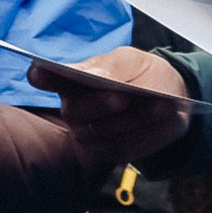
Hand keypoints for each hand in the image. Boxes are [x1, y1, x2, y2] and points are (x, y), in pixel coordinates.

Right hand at [32, 47, 188, 164]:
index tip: (39, 72)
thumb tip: (92, 74)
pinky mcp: (109, 151)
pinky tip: (165, 122)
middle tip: (123, 97)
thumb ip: (113, 66)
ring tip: (161, 106)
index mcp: (72, 80)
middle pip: (76, 111)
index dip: (41, 77)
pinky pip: (124, 148)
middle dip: (101, 104)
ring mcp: (88, 133)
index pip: (45, 78)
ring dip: (135, 120)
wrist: (172, 97)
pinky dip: (147, 135)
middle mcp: (74, 109)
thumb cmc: (144, 74)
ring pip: (103, 132)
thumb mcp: (134, 61)